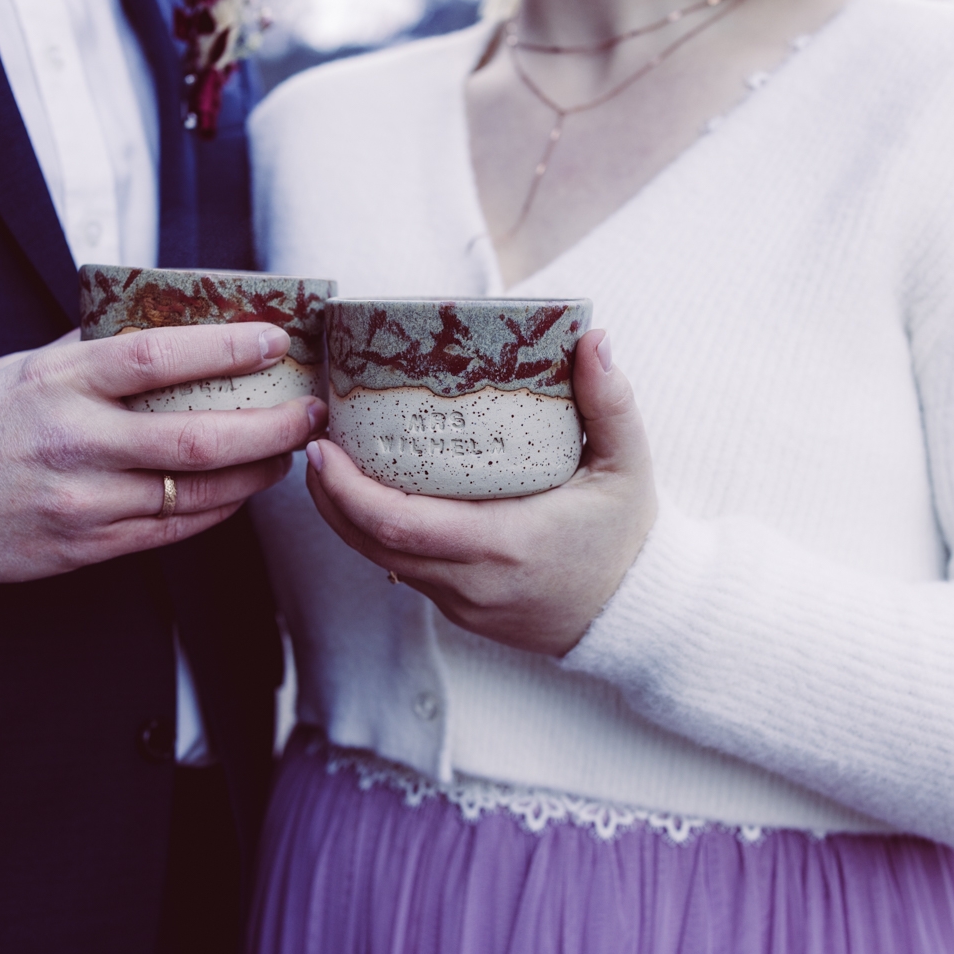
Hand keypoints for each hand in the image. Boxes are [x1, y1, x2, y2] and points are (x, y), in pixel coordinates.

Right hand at [0, 323, 324, 581]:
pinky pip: (171, 531)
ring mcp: (83, 502)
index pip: (157, 358)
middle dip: (270, 427)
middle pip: (197, 438)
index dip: (225, 347)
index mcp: (62, 382)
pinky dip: (217, 508)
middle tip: (309, 412)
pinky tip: (239, 489)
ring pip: (195, 493)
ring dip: (254, 473)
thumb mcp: (30, 364)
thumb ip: (98, 345)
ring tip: (285, 451)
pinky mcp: (85, 548)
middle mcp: (76, 443)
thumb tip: (173, 317)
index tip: (275, 339)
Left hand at [303, 330, 655, 656]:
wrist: (639, 613)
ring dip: (347, 517)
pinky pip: (406, 571)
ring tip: (331, 467)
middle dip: (330, 496)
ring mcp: (463, 602)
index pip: (397, 521)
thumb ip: (612, 402)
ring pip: (381, 560)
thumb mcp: (628, 465)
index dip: (345, 488)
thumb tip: (594, 339)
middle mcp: (472, 579)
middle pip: (371, 542)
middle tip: (315, 445)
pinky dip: (379, 536)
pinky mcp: (462, 612)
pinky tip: (372, 498)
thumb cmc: (629, 535)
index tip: (322, 447)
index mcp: (504, 541)